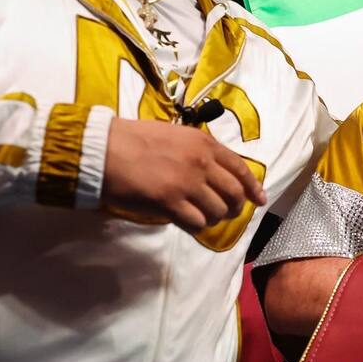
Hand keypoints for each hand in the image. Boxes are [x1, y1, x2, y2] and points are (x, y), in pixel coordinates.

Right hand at [101, 118, 265, 232]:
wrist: (103, 149)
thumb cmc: (134, 139)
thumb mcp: (176, 135)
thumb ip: (199, 151)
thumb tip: (217, 171)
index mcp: (204, 144)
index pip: (241, 169)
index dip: (253, 188)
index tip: (259, 200)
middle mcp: (201, 163)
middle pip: (234, 194)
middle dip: (235, 207)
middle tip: (227, 213)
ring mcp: (187, 183)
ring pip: (218, 211)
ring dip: (214, 218)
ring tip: (202, 217)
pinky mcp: (170, 203)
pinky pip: (197, 223)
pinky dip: (196, 226)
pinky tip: (188, 222)